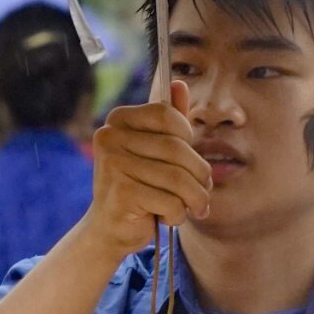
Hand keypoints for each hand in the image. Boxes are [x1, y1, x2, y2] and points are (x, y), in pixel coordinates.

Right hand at [84, 81, 211, 256]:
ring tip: (196, 207)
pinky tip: (168, 217)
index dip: (187, 136)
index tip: (188, 156)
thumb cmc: (139, 185)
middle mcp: (110, 137)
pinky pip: (170, 201)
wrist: (110, 229)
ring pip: (178, 178)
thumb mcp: (156, 150)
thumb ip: (169, 120)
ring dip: (196, 198)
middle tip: (204, 191)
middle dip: (200, 174)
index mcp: (118, 120)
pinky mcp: (120, 193)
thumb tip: (179, 84)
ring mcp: (112, 164)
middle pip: (177, 148)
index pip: (167, 115)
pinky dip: (178, 214)